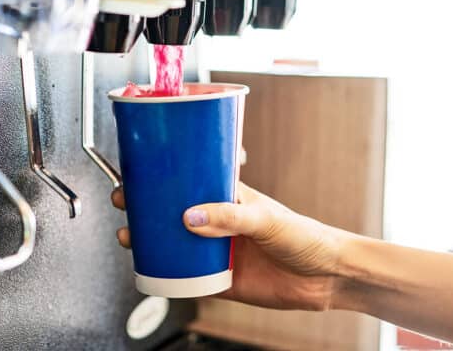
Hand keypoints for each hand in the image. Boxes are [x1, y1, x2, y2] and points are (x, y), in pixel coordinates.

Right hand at [112, 183, 355, 310]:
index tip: (139, 173)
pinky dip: (166, 274)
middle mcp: (219, 222)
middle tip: (125, 204)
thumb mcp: (268, 219)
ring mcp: (217, 251)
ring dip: (149, 241)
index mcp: (229, 198)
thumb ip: (230, 217)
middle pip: (173, 212)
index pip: (190, 181)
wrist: (327, 278)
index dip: (163, 176)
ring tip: (129, 237)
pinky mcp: (219, 279)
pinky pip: (185, 277)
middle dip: (145, 208)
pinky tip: (151, 270)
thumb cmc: (307, 237)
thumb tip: (191, 217)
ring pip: (174, 243)